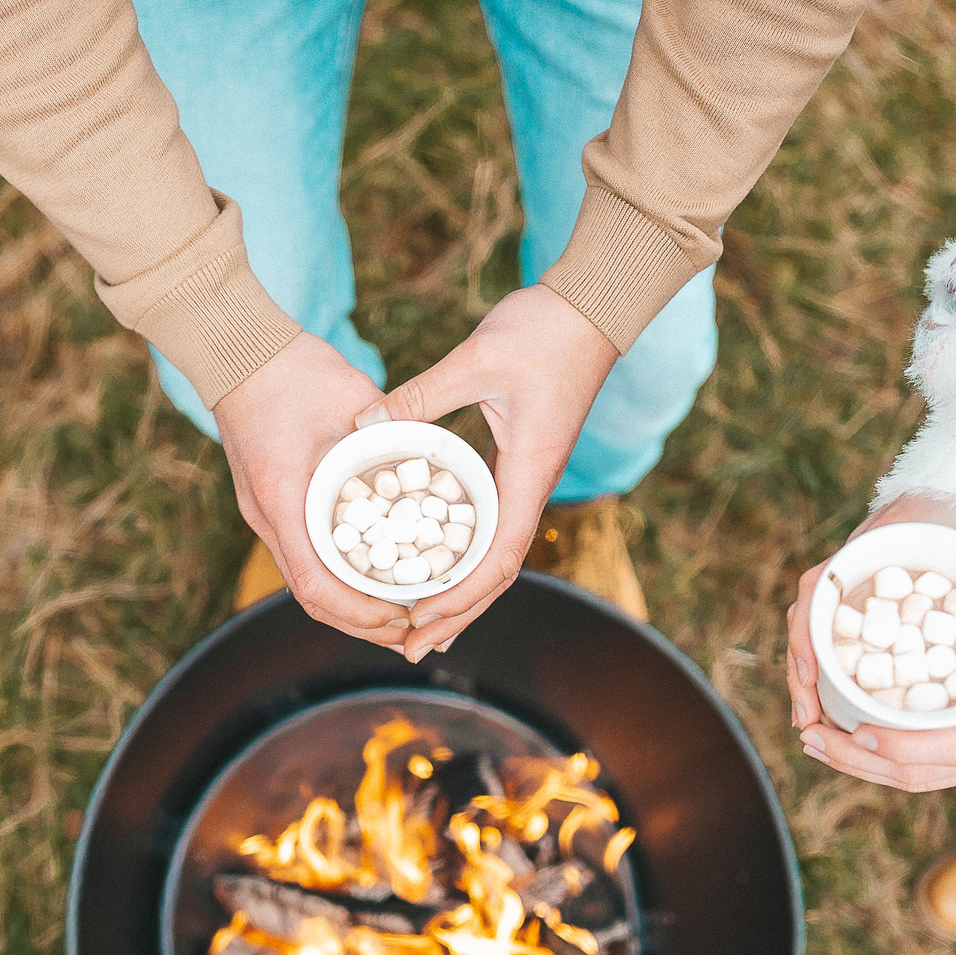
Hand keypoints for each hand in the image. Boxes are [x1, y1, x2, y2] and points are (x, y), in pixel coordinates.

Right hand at [214, 333, 410, 645]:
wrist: (238, 352)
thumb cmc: (293, 369)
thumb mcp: (352, 398)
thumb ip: (391, 432)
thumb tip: (434, 460)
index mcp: (284, 500)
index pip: (318, 584)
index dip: (361, 612)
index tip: (401, 617)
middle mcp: (269, 517)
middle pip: (313, 598)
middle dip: (362, 623)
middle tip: (410, 631)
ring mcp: (266, 515)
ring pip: (307, 584)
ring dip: (350, 608)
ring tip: (396, 616)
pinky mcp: (272, 507)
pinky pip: (306, 558)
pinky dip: (338, 579)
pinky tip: (370, 578)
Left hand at [367, 286, 618, 661]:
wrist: (592, 306)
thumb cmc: (543, 330)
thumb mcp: (476, 359)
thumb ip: (420, 395)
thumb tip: (362, 426)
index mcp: (528, 472)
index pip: (498, 557)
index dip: (460, 596)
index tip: (420, 619)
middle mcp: (532, 486)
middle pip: (497, 573)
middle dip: (456, 614)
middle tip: (410, 648)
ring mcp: (529, 477)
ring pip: (496, 554)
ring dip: (462, 594)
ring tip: (421, 626)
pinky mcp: (520, 463)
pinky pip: (492, 524)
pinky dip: (465, 556)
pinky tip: (437, 564)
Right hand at [787, 492, 955, 733]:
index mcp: (868, 550)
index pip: (819, 592)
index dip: (809, 636)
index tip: (811, 674)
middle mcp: (851, 573)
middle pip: (807, 623)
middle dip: (801, 675)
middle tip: (807, 720)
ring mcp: (854, 593)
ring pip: (815, 637)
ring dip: (809, 681)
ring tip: (812, 722)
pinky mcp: (866, 611)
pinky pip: (839, 644)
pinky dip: (831, 676)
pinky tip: (833, 707)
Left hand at [794, 604, 955, 789]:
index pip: (946, 747)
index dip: (894, 742)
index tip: (851, 725)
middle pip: (918, 774)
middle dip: (857, 760)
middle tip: (811, 735)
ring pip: (918, 781)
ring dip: (864, 767)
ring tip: (820, 744)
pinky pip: (929, 776)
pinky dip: (887, 764)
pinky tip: (857, 746)